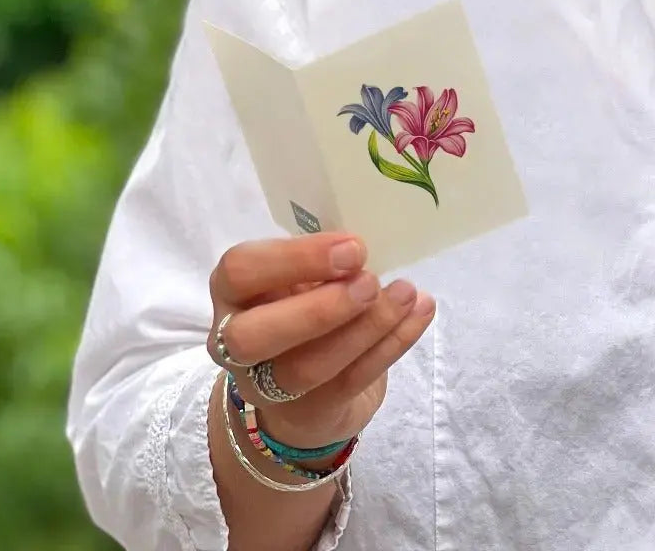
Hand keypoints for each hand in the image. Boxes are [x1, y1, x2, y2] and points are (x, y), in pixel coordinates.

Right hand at [207, 230, 434, 451]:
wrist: (303, 392)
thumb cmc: (303, 307)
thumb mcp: (300, 277)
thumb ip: (321, 261)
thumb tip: (367, 243)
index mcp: (233, 292)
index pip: (240, 271)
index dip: (294, 259)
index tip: (352, 247)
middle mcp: (236, 343)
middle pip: (254, 336)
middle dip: (317, 309)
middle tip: (371, 281)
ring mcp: (269, 386)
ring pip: (308, 367)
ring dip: (366, 328)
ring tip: (406, 294)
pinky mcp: (311, 411)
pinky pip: (352, 380)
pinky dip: (393, 344)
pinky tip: (421, 312)